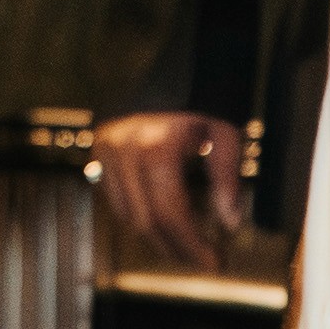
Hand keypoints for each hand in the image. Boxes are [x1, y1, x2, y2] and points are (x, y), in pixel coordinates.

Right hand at [97, 112, 248, 268]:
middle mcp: (124, 149)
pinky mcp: (100, 149)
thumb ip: (226, 180)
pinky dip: (141, 216)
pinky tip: (166, 222)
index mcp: (155, 146)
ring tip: (188, 245)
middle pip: (146, 220)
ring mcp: (107, 149)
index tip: (215, 262)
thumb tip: (229, 224)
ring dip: (158, 237)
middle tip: (204, 260)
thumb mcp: (226, 134)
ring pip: (127, 215)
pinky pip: (117, 198)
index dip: (193, 244)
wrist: (178, 66)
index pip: (170, 213)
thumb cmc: (204, 97)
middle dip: (177, 247)